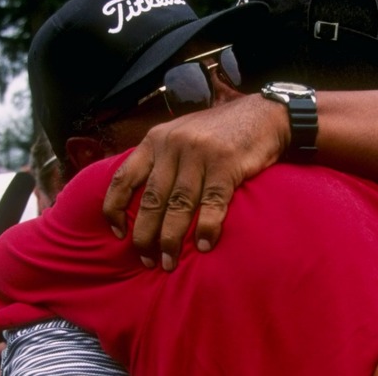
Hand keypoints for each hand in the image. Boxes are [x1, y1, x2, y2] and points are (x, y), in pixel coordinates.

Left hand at [103, 94, 286, 270]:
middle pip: (152, 199)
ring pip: (178, 206)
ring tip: (169, 262)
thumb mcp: (180, 135)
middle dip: (145, 236)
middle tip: (146, 261)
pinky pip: (212, 203)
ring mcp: (200, 154)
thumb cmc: (219, 131)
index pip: (123, 177)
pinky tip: (204, 246)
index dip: (115, 208)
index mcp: (156, 140)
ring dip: (172, 239)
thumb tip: (143, 201)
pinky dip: (207, 228)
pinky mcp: (226, 164)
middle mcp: (173, 146)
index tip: (118, 234)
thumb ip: (161, 160)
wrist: (262, 114)